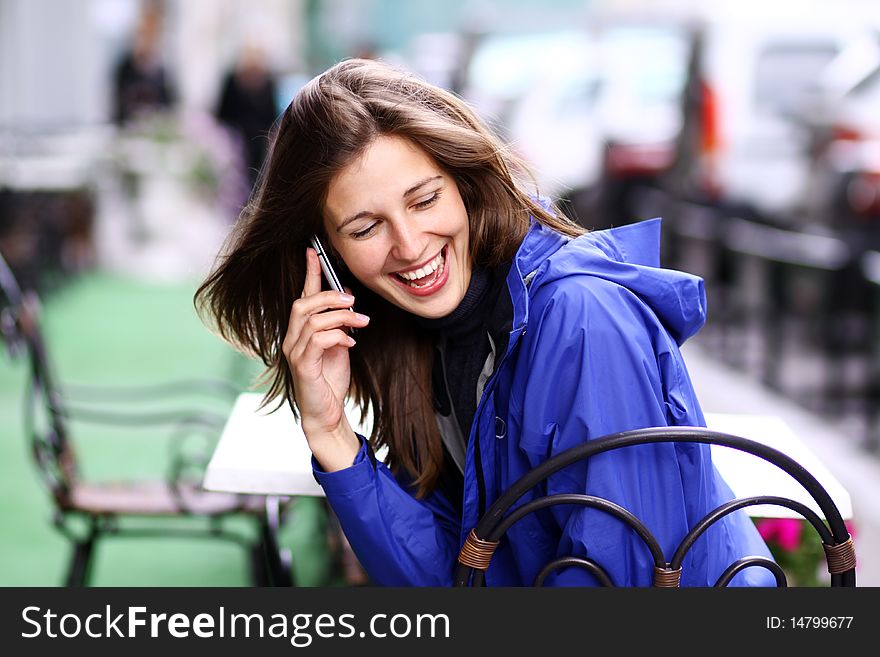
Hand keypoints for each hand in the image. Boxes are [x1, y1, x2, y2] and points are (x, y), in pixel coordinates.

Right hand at [282, 248, 369, 467]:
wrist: (326, 413)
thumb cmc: (330, 379)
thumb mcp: (339, 344)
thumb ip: (339, 323)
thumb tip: (347, 298)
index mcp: (300, 331)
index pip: (302, 297)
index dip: (308, 273)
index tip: (313, 251)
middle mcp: (291, 339)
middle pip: (303, 304)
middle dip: (329, 297)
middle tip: (353, 301)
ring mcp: (294, 353)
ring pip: (312, 320)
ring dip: (340, 317)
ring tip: (359, 322)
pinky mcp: (303, 367)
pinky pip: (317, 341)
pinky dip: (337, 336)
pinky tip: (350, 342)